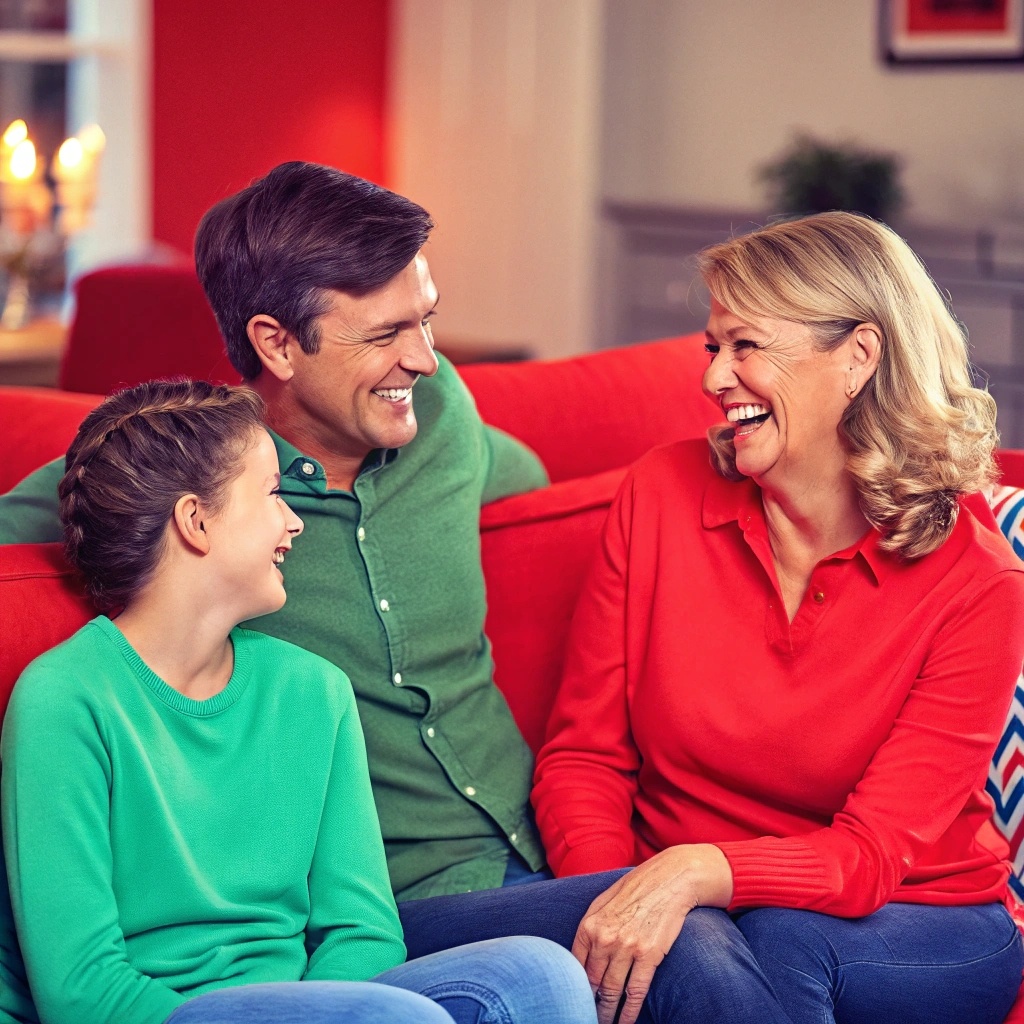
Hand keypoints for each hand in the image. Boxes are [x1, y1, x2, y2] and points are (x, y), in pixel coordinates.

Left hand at [571, 844, 732, 1023]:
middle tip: (585, 1017)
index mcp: (590, 925)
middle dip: (588, 1004)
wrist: (669, 880)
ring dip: (607, 1013)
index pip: (575, 966)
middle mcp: (605, 938)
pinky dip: (629, 1012)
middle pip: (592, 982)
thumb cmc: (635, 889)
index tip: (573, 1000)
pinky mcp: (649, 956)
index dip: (574, 987)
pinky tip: (624, 1023)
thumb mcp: (603, 902)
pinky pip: (636, 992)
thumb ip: (590, 928)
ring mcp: (627, 948)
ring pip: (612, 992)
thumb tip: (578, 956)